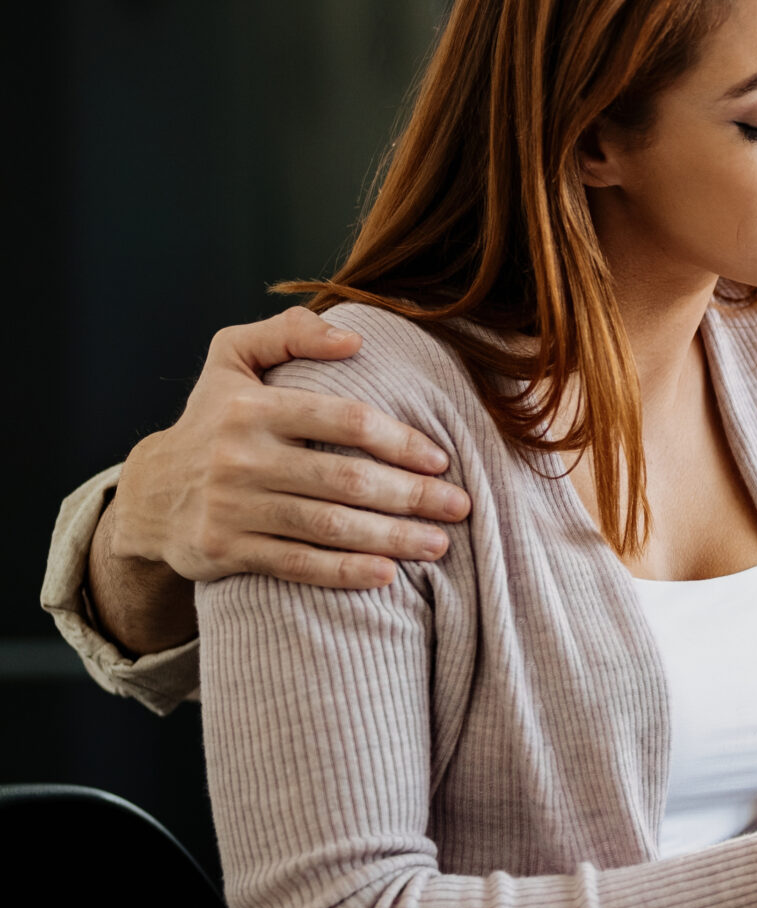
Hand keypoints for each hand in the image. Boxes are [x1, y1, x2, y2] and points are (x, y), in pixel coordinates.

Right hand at [101, 308, 469, 591]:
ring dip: (392, 537)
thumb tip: (355, 338)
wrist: (147, 493)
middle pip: (346, 479)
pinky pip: (297, 565)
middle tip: (459, 506)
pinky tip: (389, 575)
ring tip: (440, 543)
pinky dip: (345, 572)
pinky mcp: (224, 550)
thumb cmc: (213, 418)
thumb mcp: (233, 357)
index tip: (441, 458)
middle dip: (412, 495)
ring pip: (328, 526)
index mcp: (253, 407)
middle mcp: (240, 457)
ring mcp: (232, 507)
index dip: (401, 440)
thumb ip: (290, 332)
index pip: (346, 419)